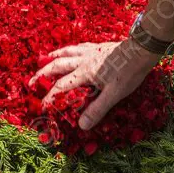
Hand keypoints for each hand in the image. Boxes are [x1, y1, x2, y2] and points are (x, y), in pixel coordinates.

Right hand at [29, 39, 161, 130]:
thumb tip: (81, 126)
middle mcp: (84, 60)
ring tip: (45, 59)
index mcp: (85, 73)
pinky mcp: (99, 46)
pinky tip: (72, 49)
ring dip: (54, 57)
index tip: (42, 106)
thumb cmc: (129, 72)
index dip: (50, 97)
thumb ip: (97, 109)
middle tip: (32, 81)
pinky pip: (79, 46)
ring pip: (67, 52)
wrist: (141, 50)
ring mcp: (91, 51)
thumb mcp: (114, 94)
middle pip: (58, 65)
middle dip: (43, 73)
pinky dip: (70, 49)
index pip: (62, 86)